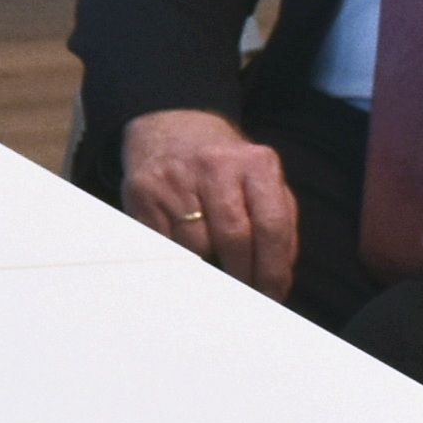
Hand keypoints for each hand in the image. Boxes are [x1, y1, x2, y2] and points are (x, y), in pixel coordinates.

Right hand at [118, 106, 300, 295]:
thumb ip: (279, 219)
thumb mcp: (261, 178)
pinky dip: (178, 260)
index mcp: (256, 164)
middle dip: (242, 277)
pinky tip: (187, 260)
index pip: (272, 227)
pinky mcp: (143, 191)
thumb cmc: (224, 165)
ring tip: (215, 274)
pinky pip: (164, 244)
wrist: (170, 126)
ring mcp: (176, 178)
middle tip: (245, 296)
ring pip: (196, 247)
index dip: (273, 270)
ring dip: (208, 270)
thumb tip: (278, 274)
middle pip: (234, 239)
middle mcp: (215, 166)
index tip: (272, 295)